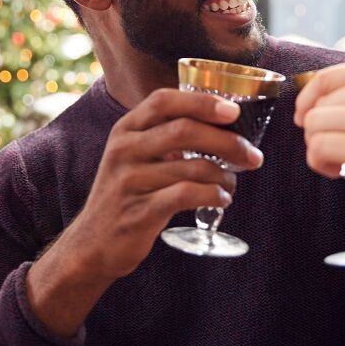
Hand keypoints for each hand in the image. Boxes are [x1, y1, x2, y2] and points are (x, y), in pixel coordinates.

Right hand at [27, 88, 262, 337]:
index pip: (163, 100)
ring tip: (232, 183)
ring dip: (223, 175)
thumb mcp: (135, 156)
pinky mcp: (139, 212)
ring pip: (192, 167)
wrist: (92, 245)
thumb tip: (222, 125)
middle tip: (252, 155)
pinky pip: (186, 195)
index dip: (201, 102)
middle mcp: (124, 149)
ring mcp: (129, 181)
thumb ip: (165, 136)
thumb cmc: (126, 195)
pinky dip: (212, 196)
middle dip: (227, 141)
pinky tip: (221, 199)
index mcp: (125, 129)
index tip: (233, 112)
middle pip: (184, 130)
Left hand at [294, 58, 344, 209]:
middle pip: (316, 105)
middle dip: (318, 131)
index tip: (306, 119)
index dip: (307, 101)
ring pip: (314, 127)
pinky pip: (319, 149)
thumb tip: (321, 102)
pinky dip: (320, 163)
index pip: (324, 78)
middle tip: (336, 151)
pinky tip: (338, 171)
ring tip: (339, 162)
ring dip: (318, 149)